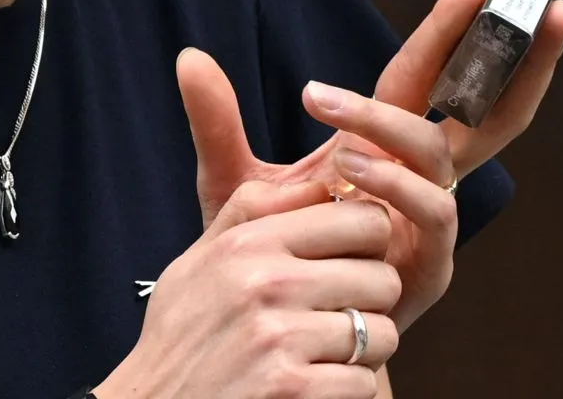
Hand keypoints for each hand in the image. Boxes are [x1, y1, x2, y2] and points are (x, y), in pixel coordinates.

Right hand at [94, 181, 400, 398]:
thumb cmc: (179, 336)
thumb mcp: (198, 260)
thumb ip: (252, 212)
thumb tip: (317, 184)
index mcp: (248, 243)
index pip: (362, 220)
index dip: (369, 242)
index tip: (353, 260)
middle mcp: (266, 283)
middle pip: (382, 277)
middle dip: (371, 300)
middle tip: (340, 314)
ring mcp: (280, 338)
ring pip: (381, 332)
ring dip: (363, 350)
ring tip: (327, 352)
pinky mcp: (292, 388)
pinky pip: (364, 382)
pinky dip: (347, 388)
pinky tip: (314, 383)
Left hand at [175, 0, 562, 331]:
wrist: (277, 325)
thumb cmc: (270, 250)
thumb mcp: (234, 180)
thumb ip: (217, 122)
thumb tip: (188, 57)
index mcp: (383, 143)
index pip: (423, 76)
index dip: (449, 33)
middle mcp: (418, 174)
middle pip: (487, 111)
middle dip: (517, 60)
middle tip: (529, 11)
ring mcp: (427, 218)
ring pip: (440, 157)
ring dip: (398, 129)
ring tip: (339, 123)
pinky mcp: (428, 262)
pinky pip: (431, 213)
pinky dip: (397, 185)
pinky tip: (353, 171)